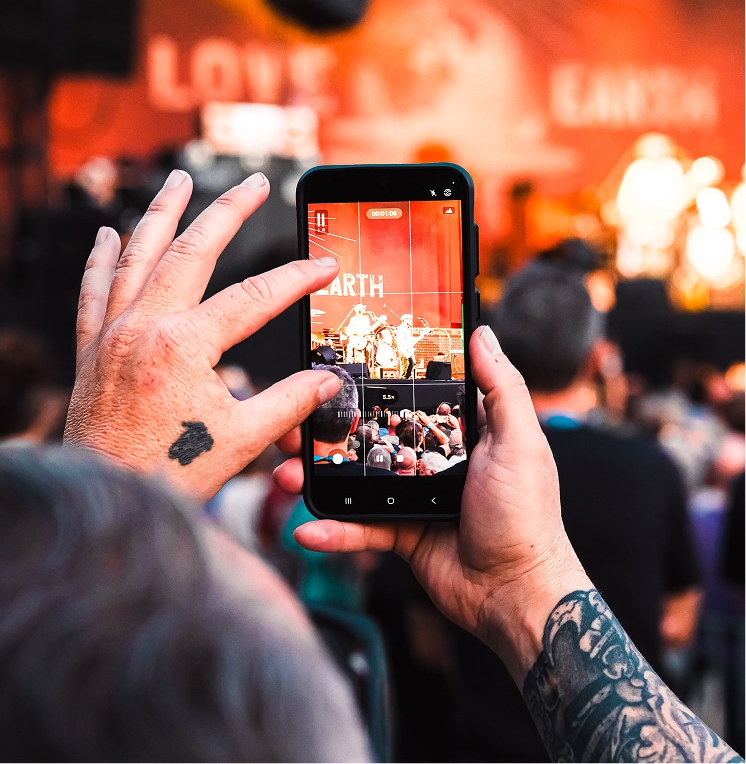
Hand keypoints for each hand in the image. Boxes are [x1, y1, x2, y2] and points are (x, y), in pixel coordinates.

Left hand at [64, 169, 342, 500]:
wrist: (106, 499)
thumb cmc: (171, 473)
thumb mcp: (243, 439)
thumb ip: (290, 402)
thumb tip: (329, 380)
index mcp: (184, 346)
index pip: (254, 297)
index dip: (297, 278)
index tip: (326, 266)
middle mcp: (144, 326)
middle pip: (193, 251)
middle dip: (229, 212)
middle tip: (255, 182)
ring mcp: (112, 333)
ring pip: (138, 255)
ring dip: (162, 213)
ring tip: (180, 179)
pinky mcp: (90, 349)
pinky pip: (92, 290)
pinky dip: (100, 258)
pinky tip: (107, 231)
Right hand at [273, 326, 590, 679]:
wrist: (515, 594)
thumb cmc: (526, 515)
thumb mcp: (519, 443)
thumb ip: (502, 388)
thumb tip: (482, 333)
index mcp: (464, 432)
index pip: (416, 396)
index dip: (383, 379)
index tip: (345, 362)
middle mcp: (436, 459)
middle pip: (375, 435)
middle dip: (334, 430)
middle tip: (298, 420)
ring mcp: (415, 495)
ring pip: (357, 480)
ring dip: (320, 478)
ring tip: (286, 473)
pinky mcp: (402, 533)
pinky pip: (360, 527)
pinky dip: (334, 530)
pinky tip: (307, 529)